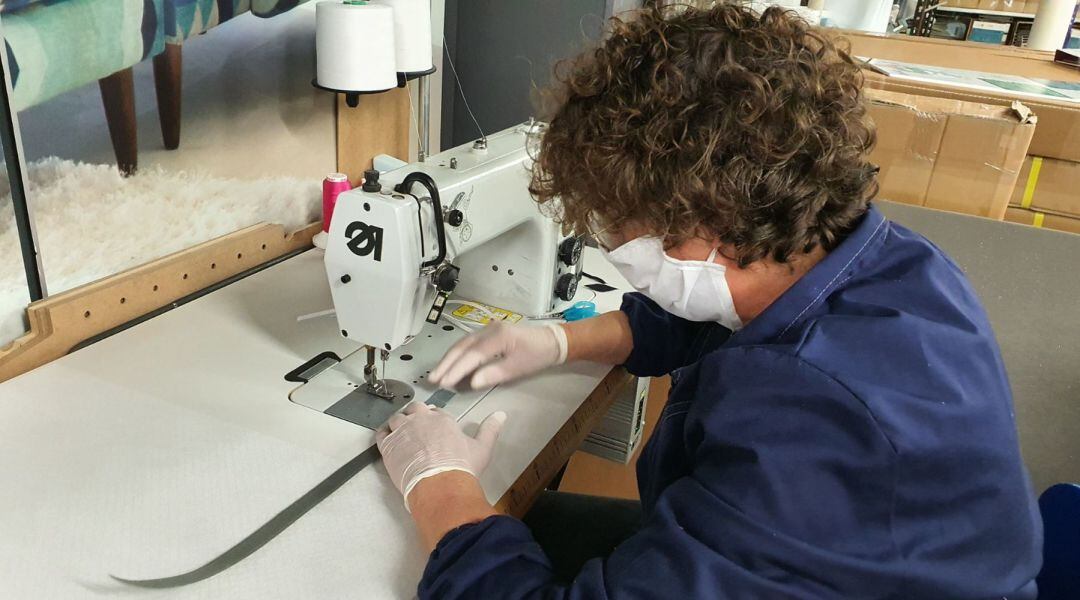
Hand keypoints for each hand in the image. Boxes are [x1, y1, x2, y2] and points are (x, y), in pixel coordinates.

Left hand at [375, 402, 506, 508]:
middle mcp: (421, 419)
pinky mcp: (388, 445)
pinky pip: (381, 433)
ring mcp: (402, 431)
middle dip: (415, 416)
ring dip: (399, 424)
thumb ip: (490, 429)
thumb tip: (500, 415)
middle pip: (414, 409)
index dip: (435, 418)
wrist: (439, 485)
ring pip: (396, 419)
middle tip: (418, 429)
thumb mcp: (482, 448)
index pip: (436, 411)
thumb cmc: (460, 468)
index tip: (435, 426)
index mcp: (442, 418)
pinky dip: (383, 435)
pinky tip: (387, 441)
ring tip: (402, 435)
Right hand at [428, 322, 567, 389]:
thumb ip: (494, 373)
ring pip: (462, 344)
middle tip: (432, 378)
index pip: (471, 355)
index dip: (456, 370)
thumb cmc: (537, 355)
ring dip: (449, 358)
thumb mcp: (518, 367)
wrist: (552, 341)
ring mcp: (488, 329)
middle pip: (461, 347)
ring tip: (437, 373)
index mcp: (497, 336)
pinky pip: (468, 343)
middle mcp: (489, 329)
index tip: (443, 382)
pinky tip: (451, 362)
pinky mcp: (488, 333)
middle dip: (446, 363)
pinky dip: (457, 354)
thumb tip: (472, 382)